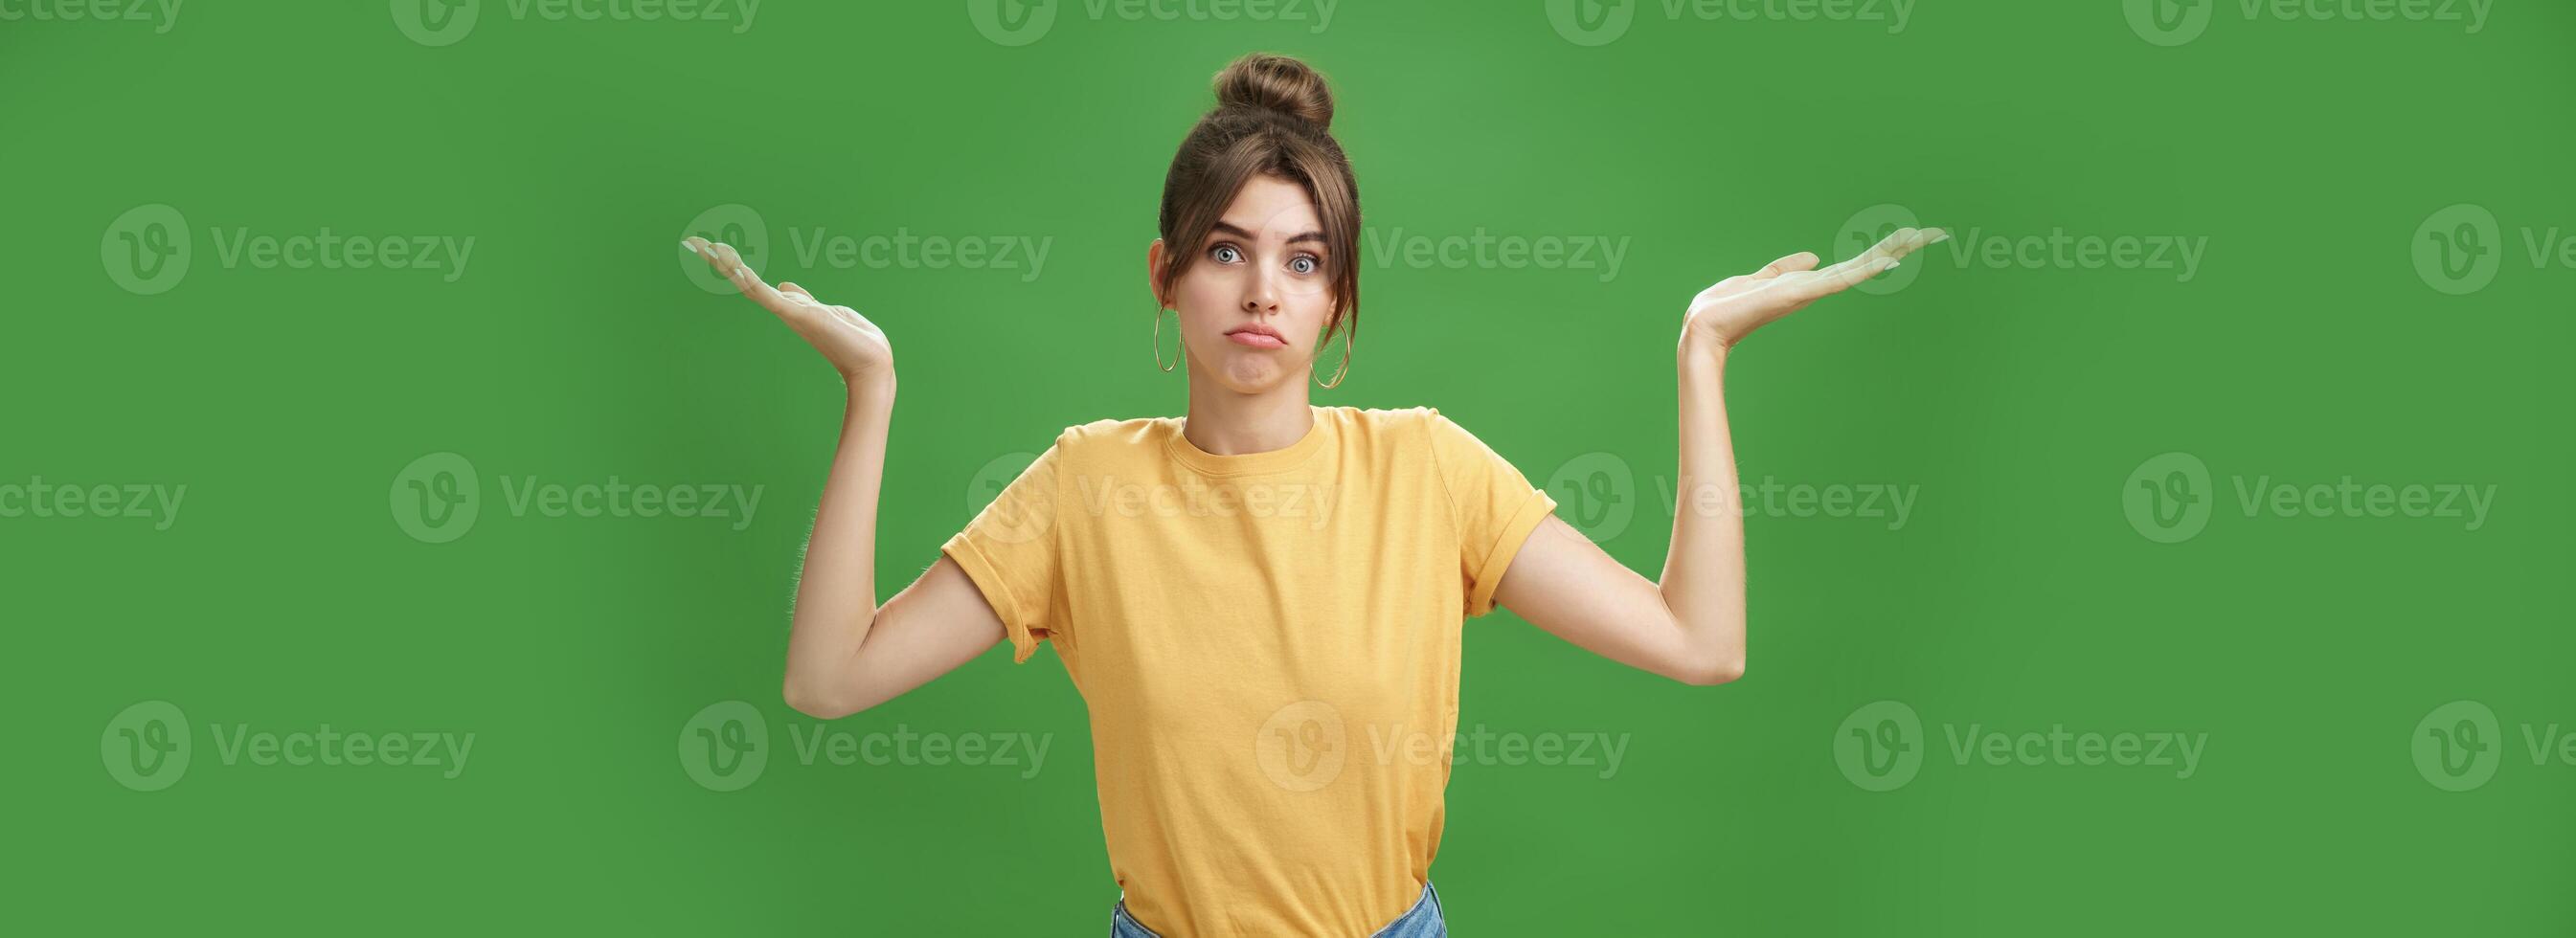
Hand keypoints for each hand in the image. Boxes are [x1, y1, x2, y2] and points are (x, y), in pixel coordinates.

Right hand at [685, 236, 894, 382]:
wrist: (872, 363)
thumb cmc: (855, 341)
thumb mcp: (827, 310)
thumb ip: (804, 299)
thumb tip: (786, 286)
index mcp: (792, 306)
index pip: (755, 282)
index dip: (734, 265)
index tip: (713, 248)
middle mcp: (785, 310)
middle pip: (745, 281)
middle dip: (720, 262)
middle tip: (692, 242)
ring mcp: (789, 313)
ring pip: (750, 285)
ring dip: (727, 265)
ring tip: (705, 246)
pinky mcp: (798, 315)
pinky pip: (767, 295)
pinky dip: (749, 279)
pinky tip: (733, 264)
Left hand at [1681, 227, 1947, 350]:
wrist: (1706, 326)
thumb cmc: (1725, 307)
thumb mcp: (1759, 278)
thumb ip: (1783, 268)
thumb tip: (1811, 257)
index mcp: (1806, 284)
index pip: (1850, 266)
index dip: (1878, 252)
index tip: (1905, 240)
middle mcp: (1815, 289)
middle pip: (1865, 265)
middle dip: (1897, 248)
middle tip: (1932, 233)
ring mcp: (1812, 292)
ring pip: (1861, 268)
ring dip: (1892, 251)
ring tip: (1923, 235)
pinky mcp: (1803, 294)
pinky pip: (1841, 277)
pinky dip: (1866, 267)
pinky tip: (1890, 257)